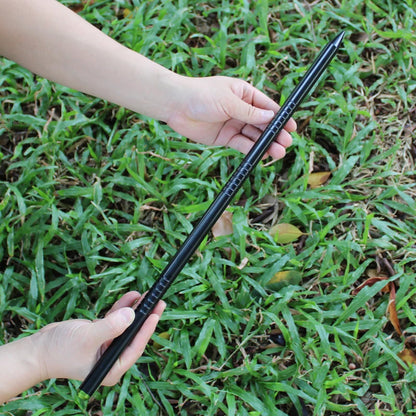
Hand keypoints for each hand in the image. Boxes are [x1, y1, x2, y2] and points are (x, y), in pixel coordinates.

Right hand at [33, 292, 165, 385]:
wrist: (37, 350)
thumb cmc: (59, 351)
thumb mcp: (88, 338)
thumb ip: (110, 327)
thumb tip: (131, 315)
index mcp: (111, 368)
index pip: (135, 348)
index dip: (147, 330)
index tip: (155, 314)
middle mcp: (112, 358)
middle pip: (134, 335)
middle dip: (145, 318)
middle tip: (158, 302)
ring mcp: (107, 346)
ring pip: (126, 325)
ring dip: (135, 310)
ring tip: (147, 295)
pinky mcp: (101, 334)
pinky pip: (116, 319)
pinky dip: (122, 308)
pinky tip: (132, 296)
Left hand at [166, 76, 296, 159]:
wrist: (175, 105)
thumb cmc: (200, 94)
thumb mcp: (228, 101)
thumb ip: (249, 112)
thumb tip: (270, 118)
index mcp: (244, 94)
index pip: (267, 107)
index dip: (280, 117)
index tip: (292, 127)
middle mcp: (241, 109)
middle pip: (263, 124)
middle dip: (275, 134)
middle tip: (286, 143)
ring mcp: (233, 124)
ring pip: (254, 136)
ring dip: (265, 144)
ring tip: (278, 153)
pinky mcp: (224, 137)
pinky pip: (241, 144)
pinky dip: (251, 149)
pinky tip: (261, 155)